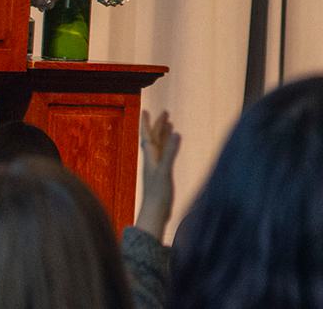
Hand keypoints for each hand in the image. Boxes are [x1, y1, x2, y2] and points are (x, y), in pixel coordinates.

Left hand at [135, 110, 180, 239]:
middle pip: (154, 138)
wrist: (155, 213)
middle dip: (158, 125)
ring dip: (164, 134)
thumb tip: (176, 133)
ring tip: (170, 124)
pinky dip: (169, 147)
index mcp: (150, 157)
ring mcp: (157, 167)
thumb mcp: (165, 171)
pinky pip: (165, 155)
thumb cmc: (158, 194)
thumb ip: (170, 152)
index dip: (146, 123)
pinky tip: (173, 146)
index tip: (146, 110)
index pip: (147, 136)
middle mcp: (152, 160)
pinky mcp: (162, 174)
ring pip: (160, 146)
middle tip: (165, 113)